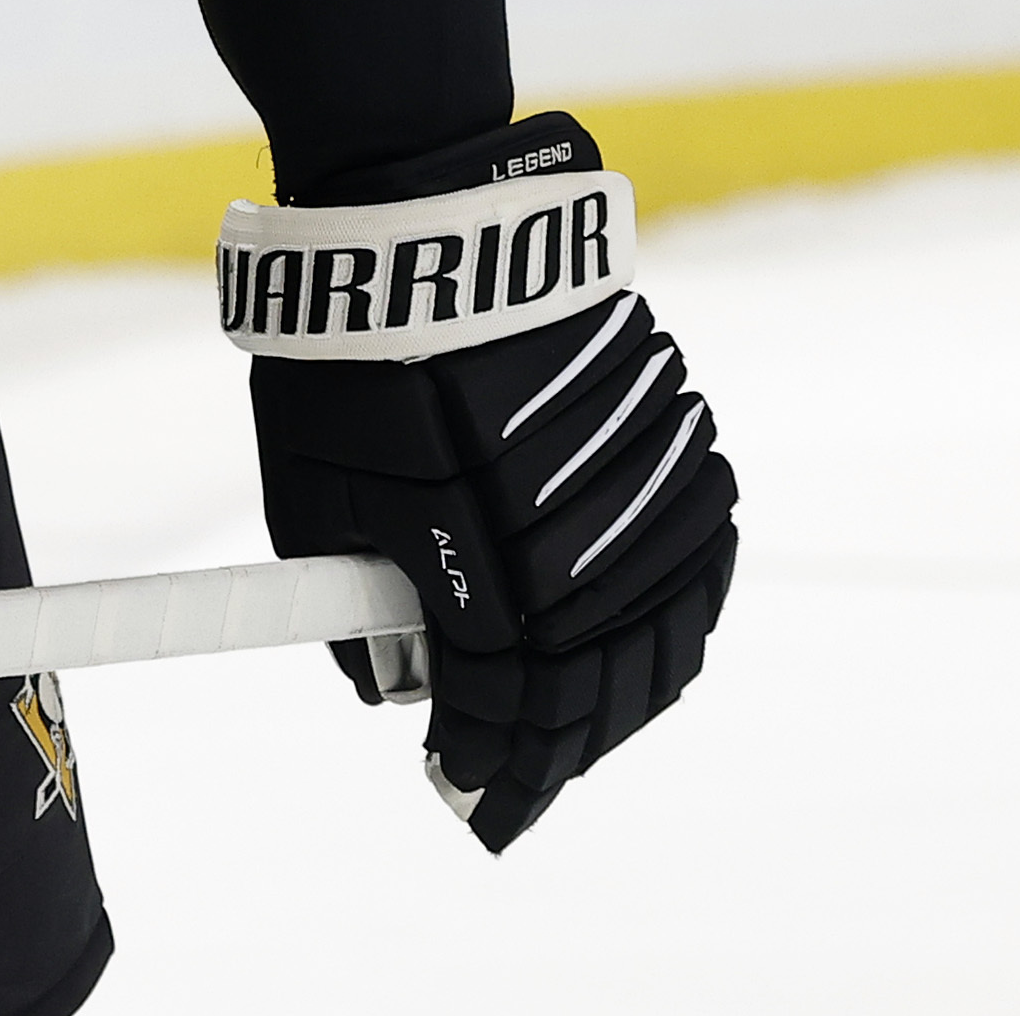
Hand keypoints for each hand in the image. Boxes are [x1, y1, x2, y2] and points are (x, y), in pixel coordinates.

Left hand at [231, 115, 739, 851]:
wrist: (426, 221)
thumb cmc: (347, 361)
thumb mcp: (317, 499)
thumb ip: (362, 603)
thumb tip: (394, 686)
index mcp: (477, 564)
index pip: (503, 705)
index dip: (488, 763)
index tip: (468, 798)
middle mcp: (571, 537)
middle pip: (589, 683)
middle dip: (557, 750)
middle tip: (522, 784)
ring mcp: (631, 483)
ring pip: (660, 626)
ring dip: (628, 694)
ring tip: (591, 731)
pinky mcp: (670, 429)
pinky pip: (701, 549)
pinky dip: (685, 608)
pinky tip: (665, 637)